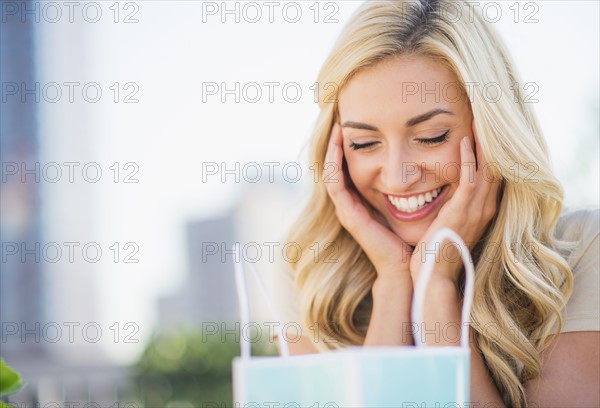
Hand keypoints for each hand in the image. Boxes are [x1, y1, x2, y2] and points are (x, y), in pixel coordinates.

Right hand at [324, 122, 412, 277]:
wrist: (406, 269)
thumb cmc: (412, 239)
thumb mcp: (411, 207)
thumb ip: (411, 189)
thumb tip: (426, 166)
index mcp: (363, 203)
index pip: (349, 169)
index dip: (350, 148)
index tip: (357, 126)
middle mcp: (350, 205)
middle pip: (337, 169)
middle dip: (338, 145)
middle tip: (342, 121)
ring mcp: (346, 210)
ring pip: (331, 173)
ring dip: (333, 150)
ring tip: (338, 128)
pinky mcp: (348, 215)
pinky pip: (334, 184)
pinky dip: (334, 164)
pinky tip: (339, 146)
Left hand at [410, 120, 500, 283]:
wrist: (432, 278)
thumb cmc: (435, 253)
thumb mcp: (447, 225)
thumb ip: (451, 207)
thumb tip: (444, 193)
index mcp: (480, 210)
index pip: (490, 173)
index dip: (489, 150)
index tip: (482, 128)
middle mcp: (484, 208)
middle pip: (494, 166)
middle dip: (490, 141)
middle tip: (486, 115)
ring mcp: (475, 211)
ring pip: (487, 168)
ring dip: (483, 143)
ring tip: (479, 118)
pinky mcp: (462, 213)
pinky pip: (470, 180)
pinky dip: (469, 159)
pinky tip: (465, 140)